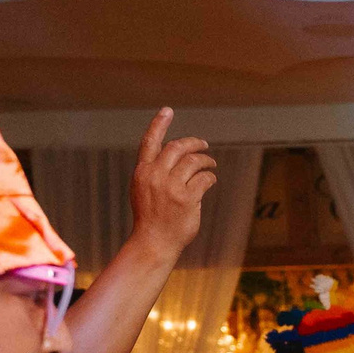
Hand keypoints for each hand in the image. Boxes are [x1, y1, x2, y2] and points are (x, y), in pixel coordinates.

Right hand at [130, 108, 217, 262]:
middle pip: (177, 147)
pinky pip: (204, 179)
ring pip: (193, 161)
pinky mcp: (187, 198)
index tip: (168, 110)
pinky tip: (211, 180)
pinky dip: (210, 177)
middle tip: (204, 145)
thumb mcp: (143, 190)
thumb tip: (177, 157)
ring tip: (211, 164)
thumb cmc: (150, 217)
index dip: (159, 124)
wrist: (153, 242)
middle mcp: (155, 176)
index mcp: (142, 172)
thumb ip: (155, 172)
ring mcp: (170, 187)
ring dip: (206, 160)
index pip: (149, 142)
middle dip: (193, 143)